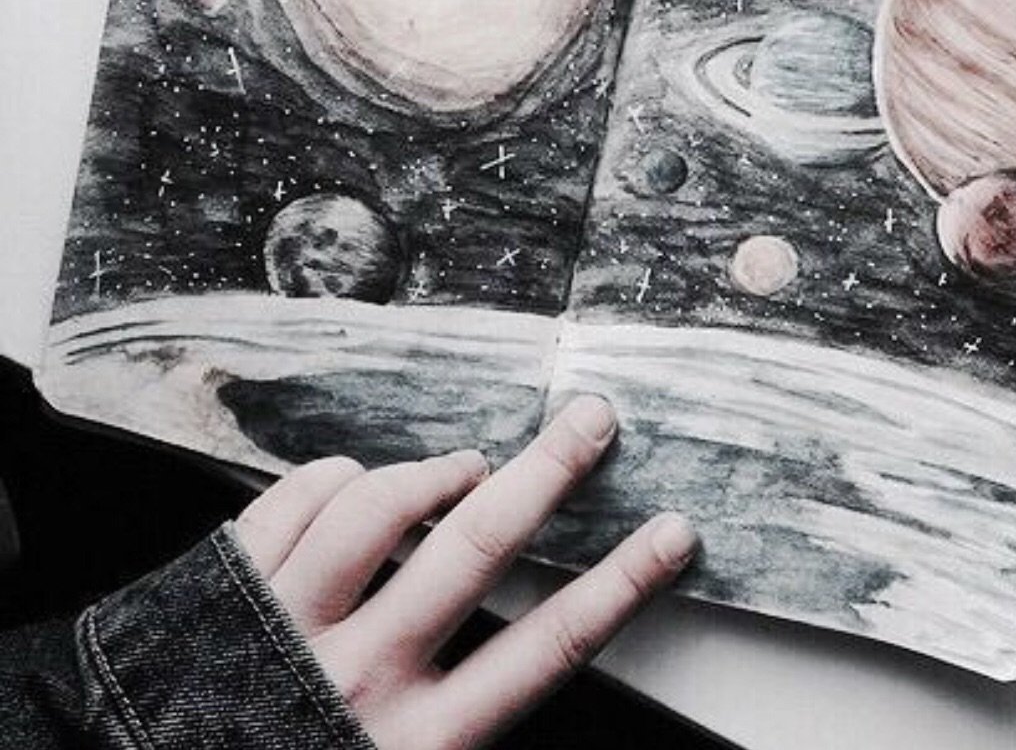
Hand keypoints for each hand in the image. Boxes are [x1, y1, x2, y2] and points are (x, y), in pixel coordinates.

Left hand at [235, 395, 697, 749]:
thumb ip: (451, 725)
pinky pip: (293, 502)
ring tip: (466, 463)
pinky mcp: (223, 592)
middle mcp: (359, 675)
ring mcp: (286, 626)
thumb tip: (516, 647)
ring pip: (383, 508)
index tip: (670, 533)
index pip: (548, 648)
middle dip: (547, 473)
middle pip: (479, 545)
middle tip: (588, 420)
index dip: (620, 584)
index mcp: (417, 742)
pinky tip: (361, 477)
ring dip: (438, 471)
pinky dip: (337, 476)